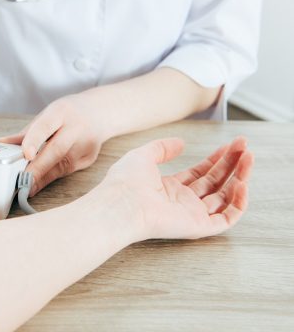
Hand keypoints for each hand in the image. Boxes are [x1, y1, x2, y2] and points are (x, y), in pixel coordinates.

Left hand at [0, 93, 108, 195]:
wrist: (100, 113)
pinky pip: (66, 171)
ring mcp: (86, 145)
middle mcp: (76, 127)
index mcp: (62, 112)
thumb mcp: (48, 115)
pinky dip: (50, 178)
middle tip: (20, 181)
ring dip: (41, 178)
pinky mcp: (89, 159)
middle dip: (37, 168)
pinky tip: (38, 184)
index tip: (25, 154)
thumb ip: (27, 132)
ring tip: (24, 187)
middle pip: (57, 150)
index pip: (46, 126)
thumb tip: (2, 143)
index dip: (35, 140)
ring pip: (62, 165)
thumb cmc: (68, 114)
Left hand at [100, 137, 252, 241]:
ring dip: (239, 178)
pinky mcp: (198, 227)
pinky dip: (238, 204)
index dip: (216, 159)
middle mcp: (182, 202)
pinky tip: (242, 184)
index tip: (230, 145)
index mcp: (169, 188)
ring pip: (224, 198)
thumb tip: (181, 143)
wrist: (122, 204)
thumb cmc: (126, 181)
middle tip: (244, 147)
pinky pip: (226, 219)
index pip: (200, 174)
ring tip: (248, 158)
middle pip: (214, 182)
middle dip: (231, 164)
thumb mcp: (143, 155)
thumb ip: (162, 148)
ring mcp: (191, 215)